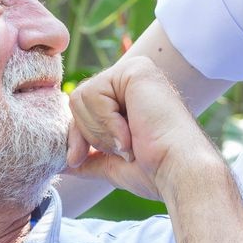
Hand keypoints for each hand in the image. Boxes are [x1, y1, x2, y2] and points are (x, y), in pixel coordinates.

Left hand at [66, 57, 219, 202]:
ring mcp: (134, 71)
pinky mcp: (135, 70)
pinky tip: (132, 132)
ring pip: (80, 97)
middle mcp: (130, 79)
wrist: (178, 172)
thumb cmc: (154, 171)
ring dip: (100, 130)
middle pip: (76, 101)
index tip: (78, 160)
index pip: (80, 109)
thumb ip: (90, 157)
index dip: (76, 138)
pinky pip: (93, 93)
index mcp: (126, 97)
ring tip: (129, 141)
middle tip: (121, 149)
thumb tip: (64, 164)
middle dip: (90, 134)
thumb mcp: (112, 164)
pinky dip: (107, 122)